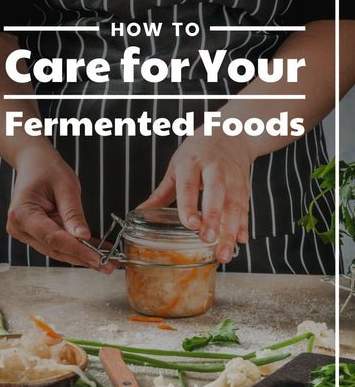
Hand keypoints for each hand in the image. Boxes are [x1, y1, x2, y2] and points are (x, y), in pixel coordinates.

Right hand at [7, 147, 115, 272]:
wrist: (34, 163)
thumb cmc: (47, 169)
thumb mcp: (66, 186)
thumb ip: (73, 213)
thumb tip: (83, 237)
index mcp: (22, 213)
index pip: (53, 238)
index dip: (77, 250)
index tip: (97, 257)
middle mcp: (20, 227)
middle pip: (56, 248)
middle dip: (84, 258)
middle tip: (108, 265)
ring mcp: (27, 232)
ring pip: (58, 250)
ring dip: (83, 256)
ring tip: (107, 261)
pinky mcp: (36, 234)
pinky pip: (59, 244)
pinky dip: (79, 248)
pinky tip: (98, 252)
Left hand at [139, 127, 252, 263]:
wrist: (231, 133)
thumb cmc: (198, 152)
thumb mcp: (177, 166)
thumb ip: (161, 193)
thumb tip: (140, 213)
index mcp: (192, 162)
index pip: (188, 185)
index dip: (189, 205)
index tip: (190, 224)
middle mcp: (214, 169)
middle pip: (216, 193)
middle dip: (213, 217)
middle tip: (207, 239)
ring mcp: (232, 178)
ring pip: (233, 205)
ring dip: (230, 230)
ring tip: (224, 253)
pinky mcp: (244, 186)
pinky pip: (245, 207)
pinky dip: (244, 225)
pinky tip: (240, 241)